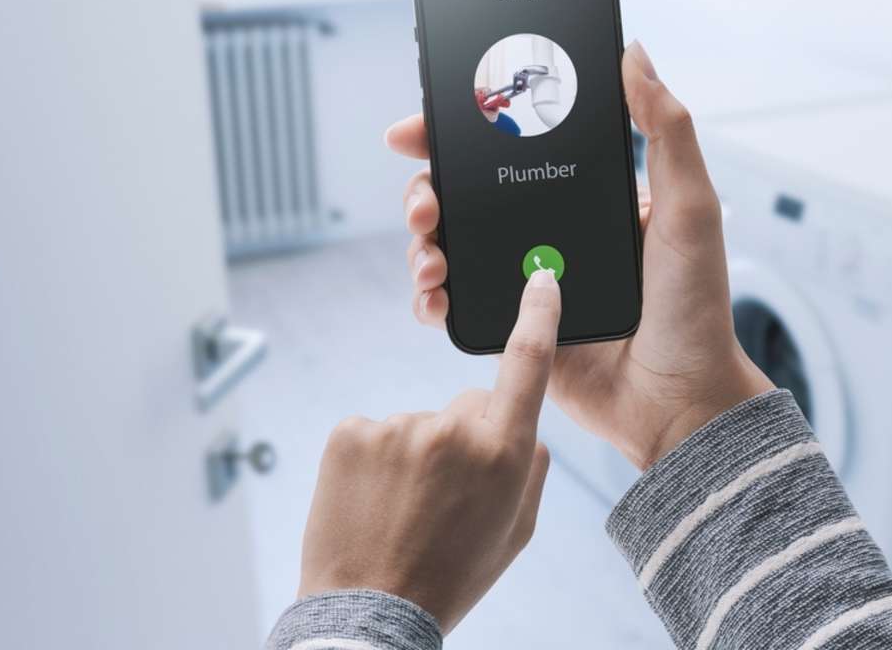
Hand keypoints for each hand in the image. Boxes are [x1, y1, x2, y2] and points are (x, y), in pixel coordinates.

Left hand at [298, 270, 559, 631]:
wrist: (370, 612)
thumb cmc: (451, 574)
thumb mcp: (516, 532)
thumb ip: (531, 471)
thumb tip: (529, 432)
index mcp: (503, 452)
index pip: (527, 364)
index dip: (538, 315)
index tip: (541, 279)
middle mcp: (452, 429)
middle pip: (467, 406)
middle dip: (462, 436)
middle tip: (441, 496)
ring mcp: (397, 427)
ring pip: (417, 424)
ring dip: (413, 455)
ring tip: (401, 509)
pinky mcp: (350, 432)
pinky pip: (373, 431)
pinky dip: (373, 459)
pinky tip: (371, 500)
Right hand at [387, 41, 773, 469]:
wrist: (681, 402)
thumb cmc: (696, 307)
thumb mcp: (690, 209)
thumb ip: (666, 131)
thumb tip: (633, 53)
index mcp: (584, 195)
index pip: (513, 147)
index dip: (461, 131)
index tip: (422, 124)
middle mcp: (550, 231)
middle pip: (466, 193)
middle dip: (428, 188)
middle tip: (423, 201)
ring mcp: (526, 280)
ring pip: (452, 245)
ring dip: (423, 242)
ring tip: (428, 254)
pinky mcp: (512, 327)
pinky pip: (457, 304)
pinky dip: (431, 298)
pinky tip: (431, 297)